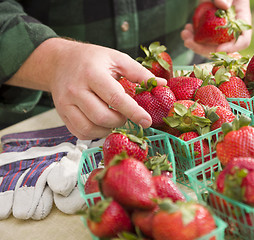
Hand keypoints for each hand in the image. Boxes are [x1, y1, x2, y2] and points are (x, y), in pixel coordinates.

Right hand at [7, 38, 166, 139]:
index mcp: (92, 73)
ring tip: (114, 119)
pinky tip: (102, 124)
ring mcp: (65, 104)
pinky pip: (79, 133)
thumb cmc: (92, 59)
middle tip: (126, 115)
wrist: (59, 61)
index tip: (147, 121)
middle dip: (120, 121)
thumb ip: (139, 72)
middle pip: (102, 117)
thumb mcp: (116, 58)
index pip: (115, 98)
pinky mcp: (62, 114)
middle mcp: (76, 90)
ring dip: (108, 129)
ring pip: (89, 128)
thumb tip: (161, 84)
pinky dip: (95, 133)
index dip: (133, 112)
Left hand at [181, 0, 251, 57]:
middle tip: (189, 42)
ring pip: (209, 47)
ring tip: (185, 34)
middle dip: (204, 49)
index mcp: (241, 22)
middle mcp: (231, 30)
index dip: (232, 48)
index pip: (243, 41)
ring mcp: (219, 32)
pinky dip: (192, 37)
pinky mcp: (208, 30)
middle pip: (221, 49)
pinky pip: (201, 40)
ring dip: (195, 45)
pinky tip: (187, 29)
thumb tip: (223, 6)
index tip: (218, 49)